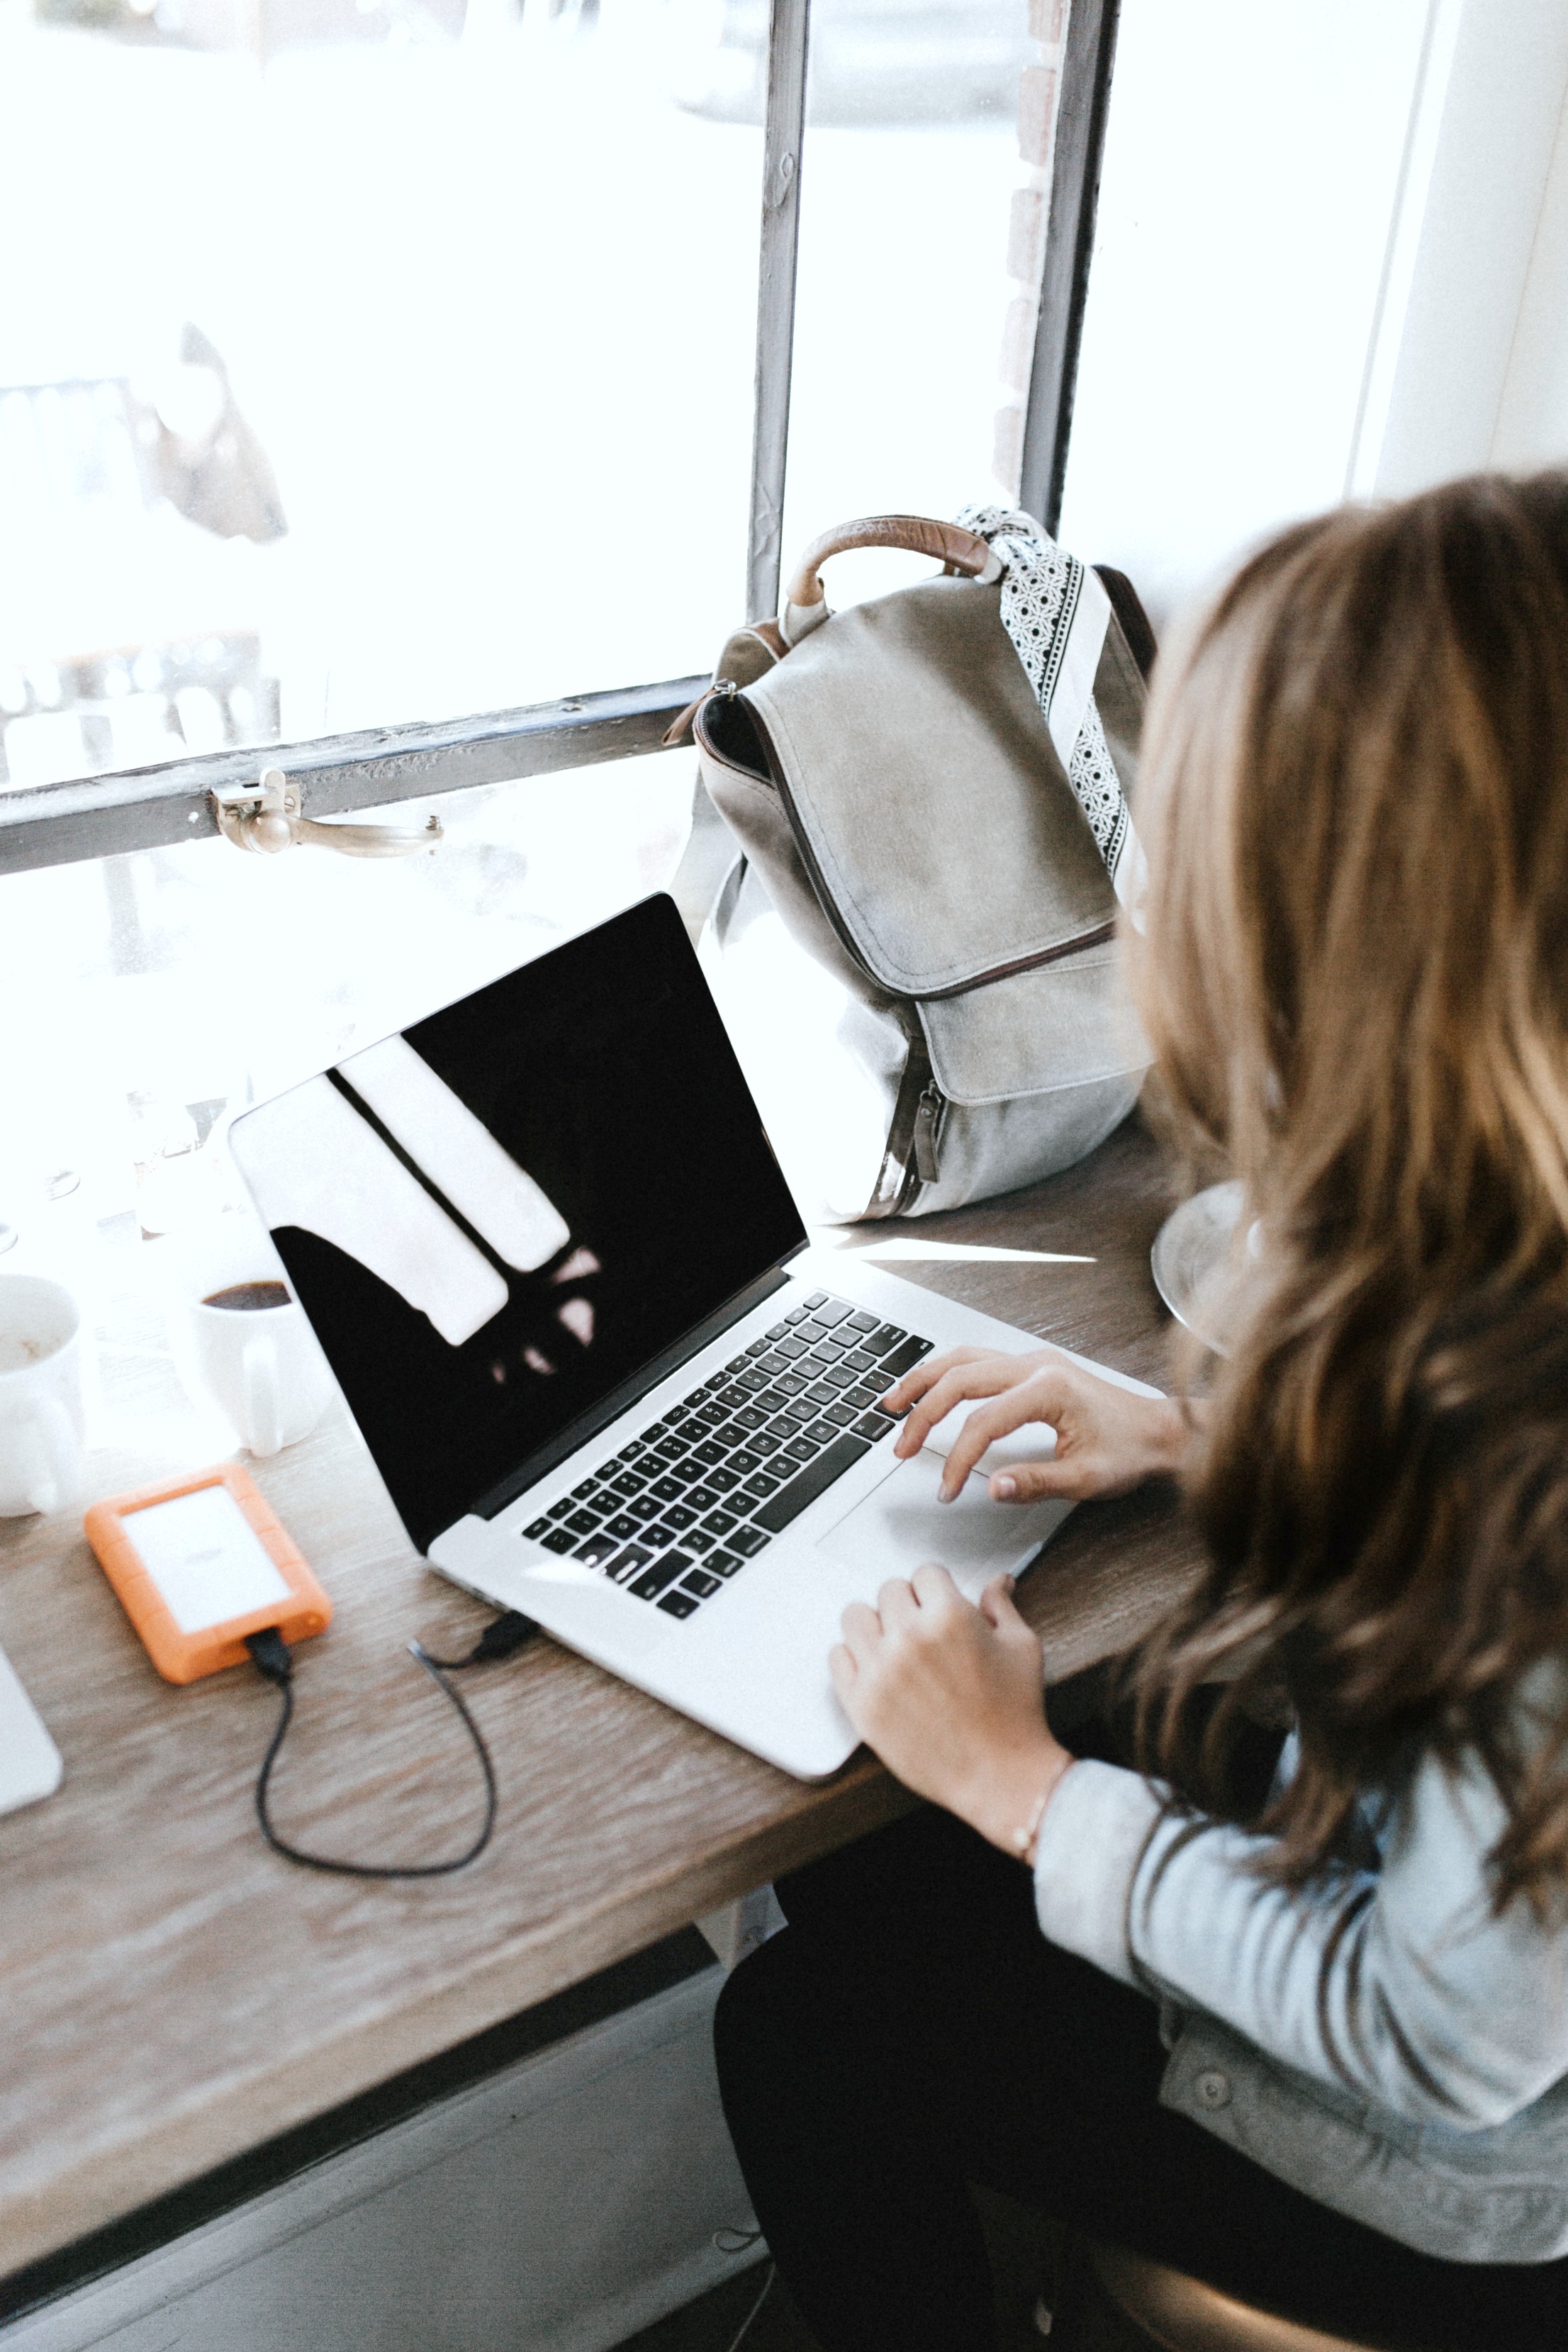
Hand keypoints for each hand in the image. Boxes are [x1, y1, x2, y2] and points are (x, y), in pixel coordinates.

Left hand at [829, 1565, 1072, 1856]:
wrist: (999, 1776)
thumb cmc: (1015, 1715)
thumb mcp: (1021, 1647)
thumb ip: (1001, 1607)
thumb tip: (998, 1581)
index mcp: (949, 1616)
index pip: (925, 1572)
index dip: (937, 1589)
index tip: (940, 1603)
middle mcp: (909, 1638)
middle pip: (889, 1591)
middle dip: (909, 1604)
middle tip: (924, 1629)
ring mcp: (880, 1671)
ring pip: (855, 1616)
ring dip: (876, 1625)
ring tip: (895, 1645)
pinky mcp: (861, 1704)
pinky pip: (837, 1657)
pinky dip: (854, 1658)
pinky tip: (877, 1669)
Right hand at [884, 1345, 1188, 1503]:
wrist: (1161, 1430)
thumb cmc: (1131, 1451)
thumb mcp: (1087, 1479)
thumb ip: (1036, 1482)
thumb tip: (992, 1487)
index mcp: (1049, 1389)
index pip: (982, 1422)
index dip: (958, 1459)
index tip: (947, 1489)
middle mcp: (1036, 1365)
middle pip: (960, 1379)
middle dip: (923, 1414)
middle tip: (901, 1448)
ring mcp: (1033, 1360)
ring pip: (963, 1358)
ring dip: (925, 1380)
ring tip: (893, 1404)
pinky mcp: (1033, 1365)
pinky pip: (977, 1359)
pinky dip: (946, 1373)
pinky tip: (930, 1388)